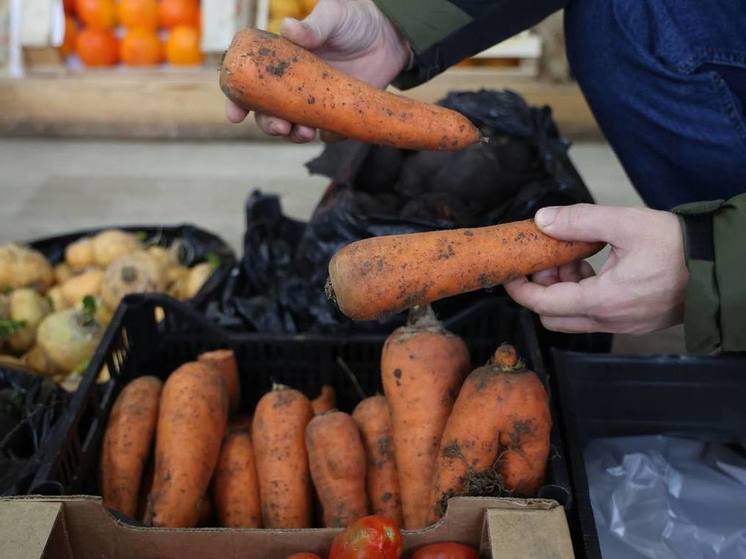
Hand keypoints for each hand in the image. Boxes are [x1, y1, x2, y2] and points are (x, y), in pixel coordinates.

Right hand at [225, 0, 410, 142]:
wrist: (390, 35)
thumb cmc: (353, 19)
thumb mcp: (332, 16)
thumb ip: (312, 27)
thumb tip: (288, 28)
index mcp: (280, 61)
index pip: (250, 83)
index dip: (238, 101)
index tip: (235, 114)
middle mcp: (292, 85)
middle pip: (268, 113)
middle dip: (268, 125)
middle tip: (280, 126)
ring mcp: (314, 102)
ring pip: (294, 128)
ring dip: (294, 135)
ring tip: (303, 131)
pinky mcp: (338, 114)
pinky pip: (328, 133)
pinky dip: (326, 135)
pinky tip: (330, 129)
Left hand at [504, 204, 688, 334]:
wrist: (721, 264)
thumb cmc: (677, 245)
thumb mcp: (625, 223)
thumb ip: (579, 220)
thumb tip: (542, 220)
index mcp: (603, 300)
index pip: (544, 304)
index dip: (520, 289)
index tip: (509, 273)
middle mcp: (610, 320)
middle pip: (554, 316)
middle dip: (542, 288)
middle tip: (550, 260)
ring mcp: (624, 325)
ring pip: (575, 317)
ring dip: (564, 290)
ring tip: (576, 258)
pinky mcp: (635, 322)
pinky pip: (596, 315)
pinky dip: (585, 294)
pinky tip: (596, 267)